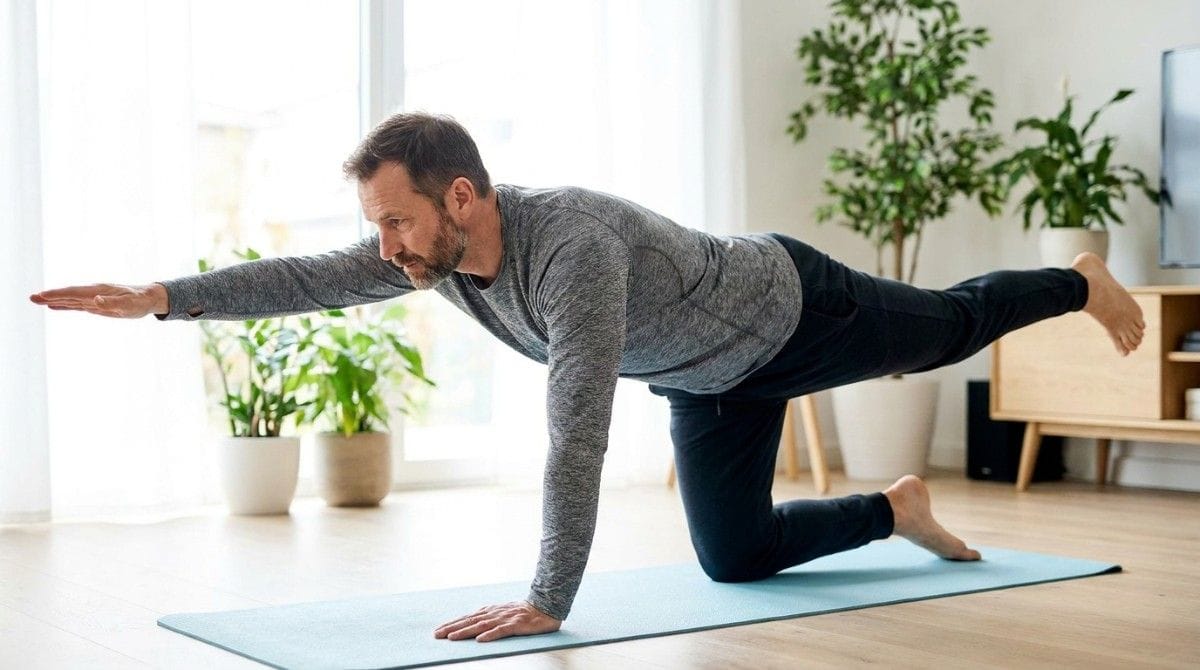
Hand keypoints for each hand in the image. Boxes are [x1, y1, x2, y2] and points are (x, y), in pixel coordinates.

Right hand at [29, 283, 168, 318]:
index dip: (58, 294)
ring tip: (37, 300)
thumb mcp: (129, 305)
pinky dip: (64, 305)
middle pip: (68, 294)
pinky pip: (76, 304)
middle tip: (31, 298)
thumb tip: (95, 301)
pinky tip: (54, 306)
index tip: (43, 296)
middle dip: (50, 296)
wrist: (148, 298)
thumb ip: (112, 304)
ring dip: (54, 300)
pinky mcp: (95, 304)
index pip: (74, 292)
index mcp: (98, 291)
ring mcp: (93, 298)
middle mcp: (93, 293)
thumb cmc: (139, 302)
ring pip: (70, 299)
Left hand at [433, 600, 560, 642]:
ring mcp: (505, 618)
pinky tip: (480, 640)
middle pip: (470, 621)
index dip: (452, 624)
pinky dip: (490, 635)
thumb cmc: (522, 612)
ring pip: (482, 626)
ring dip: (466, 631)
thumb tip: (470, 622)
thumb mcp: (501, 612)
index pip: (467, 618)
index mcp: (490, 611)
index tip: (438, 631)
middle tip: (437, 635)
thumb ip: (487, 617)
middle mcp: (494, 613)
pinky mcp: (516, 624)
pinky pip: (502, 631)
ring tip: (452, 638)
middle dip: (452, 628)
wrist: (545, 607)